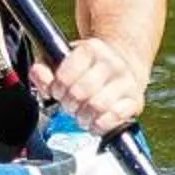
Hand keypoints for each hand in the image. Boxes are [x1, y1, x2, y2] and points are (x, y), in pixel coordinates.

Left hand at [32, 37, 146, 139]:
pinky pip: (115, 118)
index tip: (58, 91)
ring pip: (97, 106)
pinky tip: (95, 120)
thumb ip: (44, 69)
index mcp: (91, 49)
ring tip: (82, 114)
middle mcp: (112, 62)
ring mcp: (126, 81)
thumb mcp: (62, 60)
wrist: (124, 64)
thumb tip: (38, 74)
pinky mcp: (136, 100)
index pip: (66, 74)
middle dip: (69, 104)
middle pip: (80, 92)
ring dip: (83, 117)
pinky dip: (100, 125)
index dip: (57, 88)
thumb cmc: (87, 67)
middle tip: (69, 105)